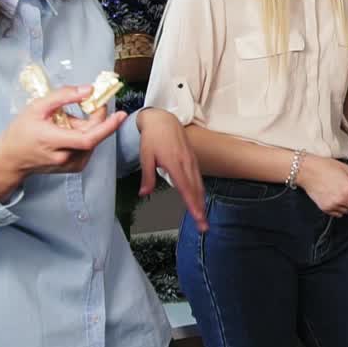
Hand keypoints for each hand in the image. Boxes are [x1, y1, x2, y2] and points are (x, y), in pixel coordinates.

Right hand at [0, 85, 125, 201]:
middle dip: (98, 119)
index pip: (87, 138)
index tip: (120, 114)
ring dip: (87, 127)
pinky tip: (68, 132)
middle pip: (92, 137)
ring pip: (91, 141)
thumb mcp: (37, 107)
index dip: (107, 126)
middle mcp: (64, 157)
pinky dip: (84, 136)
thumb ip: (63, 96)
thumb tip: (89, 90)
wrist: (10, 159)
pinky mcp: (74, 167)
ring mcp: (70, 165)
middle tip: (94, 104)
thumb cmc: (21, 131)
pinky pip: (87, 147)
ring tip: (67, 121)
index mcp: (52, 141)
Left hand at [136, 108, 206, 231]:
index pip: (185, 189)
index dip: (192, 205)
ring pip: (199, 185)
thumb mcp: (145, 157)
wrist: (163, 119)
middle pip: (196, 190)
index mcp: (174, 163)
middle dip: (200, 209)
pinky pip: (198, 178)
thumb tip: (144, 194)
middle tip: (203, 226)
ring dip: (201, 202)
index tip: (198, 217)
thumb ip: (147, 177)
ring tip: (202, 217)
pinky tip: (200, 199)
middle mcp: (186, 163)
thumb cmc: (152, 137)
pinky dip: (200, 191)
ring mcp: (191, 161)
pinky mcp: (192, 159)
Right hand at [294, 154, 347, 216]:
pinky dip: (339, 207)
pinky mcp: (325, 209)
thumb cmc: (325, 167)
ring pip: (347, 211)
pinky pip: (338, 213)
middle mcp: (341, 199)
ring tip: (340, 191)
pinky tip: (334, 196)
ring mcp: (333, 205)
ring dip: (347, 204)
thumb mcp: (347, 170)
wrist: (307, 170)